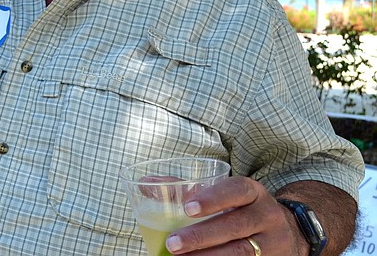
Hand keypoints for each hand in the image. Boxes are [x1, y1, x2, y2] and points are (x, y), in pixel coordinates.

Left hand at [164, 176, 305, 254]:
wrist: (287, 231)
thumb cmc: (240, 208)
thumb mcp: (223, 193)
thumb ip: (186, 188)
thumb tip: (145, 184)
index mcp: (253, 192)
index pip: (236, 191)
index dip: (212, 198)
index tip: (186, 208)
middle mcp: (267, 215)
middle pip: (235, 226)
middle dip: (201, 236)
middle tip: (172, 243)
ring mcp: (273, 242)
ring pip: (241, 252)